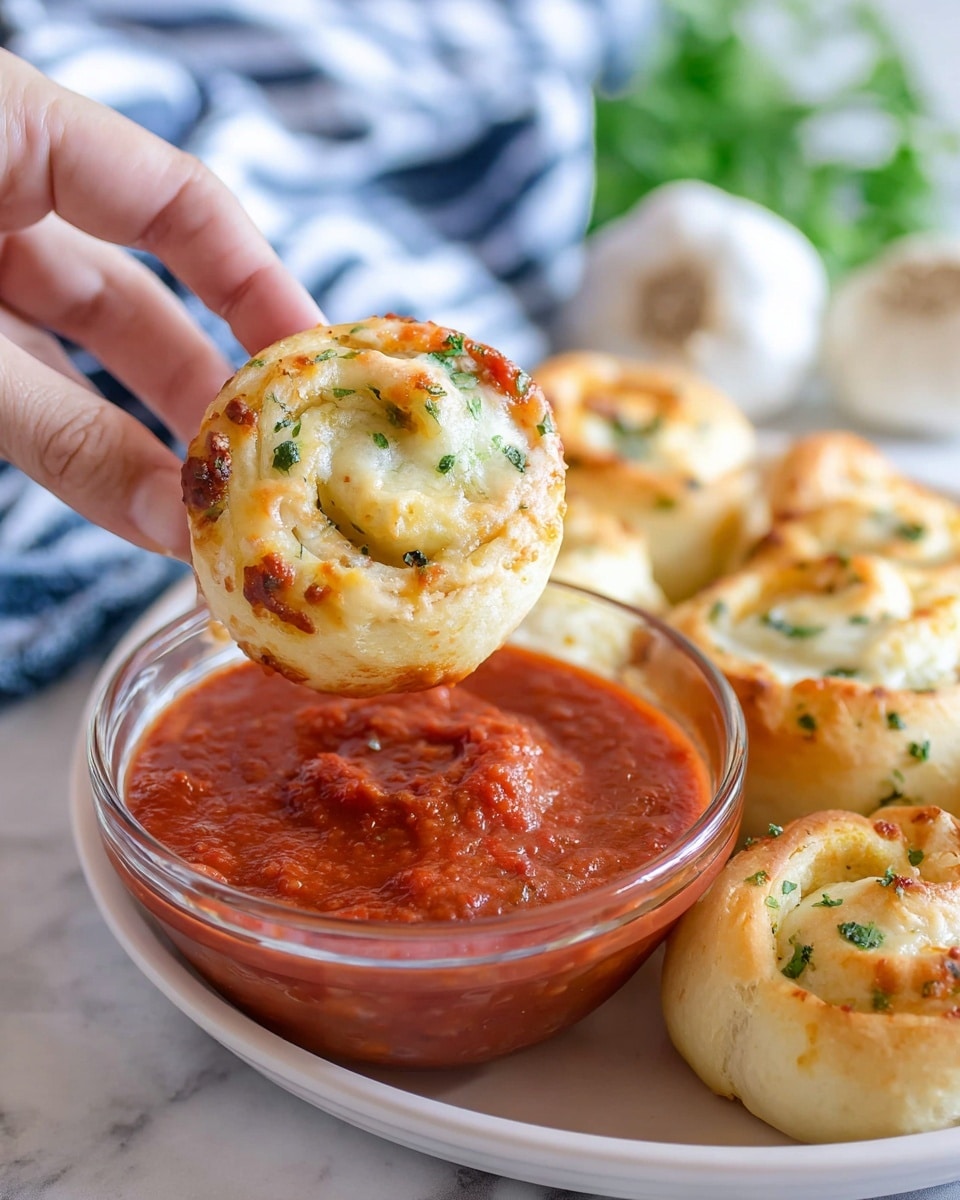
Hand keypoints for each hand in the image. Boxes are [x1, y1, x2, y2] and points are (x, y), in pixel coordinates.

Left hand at [0, 50, 323, 557]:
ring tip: (216, 507)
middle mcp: (1, 191)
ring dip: (148, 426)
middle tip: (274, 475)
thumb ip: (59, 432)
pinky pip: (29, 372)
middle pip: (141, 286)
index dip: (262, 287)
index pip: (182, 200)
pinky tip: (138, 496)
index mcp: (11, 130)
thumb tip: (172, 528)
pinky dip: (79, 433)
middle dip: (209, 387)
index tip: (325, 369)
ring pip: (82, 344)